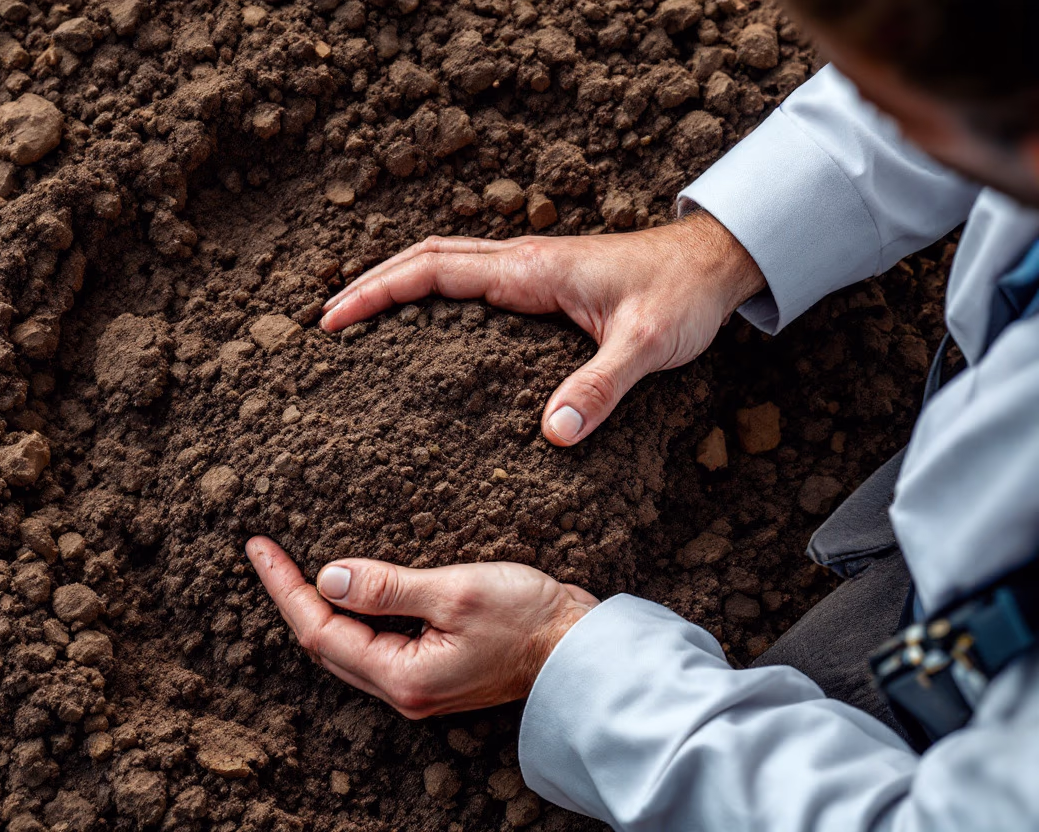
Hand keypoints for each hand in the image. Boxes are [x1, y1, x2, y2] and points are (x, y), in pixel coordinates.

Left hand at [245, 536, 599, 717]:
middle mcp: (403, 692)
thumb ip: (388, 587)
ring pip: (345, 648)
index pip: (320, 631)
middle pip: (325, 646)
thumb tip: (328, 577)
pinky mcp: (431, 674)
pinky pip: (370, 647)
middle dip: (292, 598)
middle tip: (267, 552)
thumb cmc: (529, 617)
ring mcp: (417, 687)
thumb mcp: (455, 591)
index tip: (260, 548)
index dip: (286, 588)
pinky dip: (348, 617)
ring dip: (316, 609)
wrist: (579, 648)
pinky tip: (342, 592)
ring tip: (290, 570)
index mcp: (403, 676)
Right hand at [320, 211, 765, 445]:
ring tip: (359, 324)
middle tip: (328, 322)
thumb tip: (552, 434)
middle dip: (371, 285)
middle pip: (424, 260)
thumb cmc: (681, 297)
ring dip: (397, 286)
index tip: (335, 319)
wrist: (713, 265)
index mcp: (530, 271)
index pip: (433, 270)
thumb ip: (600, 387)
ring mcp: (529, 272)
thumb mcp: (647, 345)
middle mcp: (521, 264)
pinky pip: (470, 286)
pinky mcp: (541, 287)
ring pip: (444, 266)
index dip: (378, 292)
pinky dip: (432, 297)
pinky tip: (425, 333)